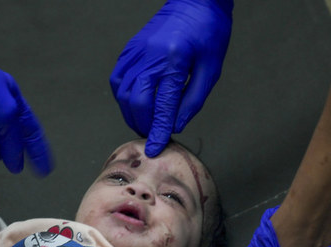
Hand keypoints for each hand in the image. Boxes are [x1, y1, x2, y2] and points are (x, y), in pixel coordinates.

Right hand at [110, 0, 232, 156]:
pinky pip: (118, 80)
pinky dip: (124, 98)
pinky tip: (135, 105)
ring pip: (124, 93)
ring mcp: (136, 51)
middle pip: (137, 102)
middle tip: (153, 135)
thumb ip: (193, 100)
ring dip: (132, 114)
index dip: (157, 130)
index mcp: (174, 60)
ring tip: (145, 123)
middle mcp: (150, 56)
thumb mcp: (211, 69)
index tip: (154, 148)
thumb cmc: (209, 32)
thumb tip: (175, 125)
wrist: (196, 2)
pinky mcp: (130, 49)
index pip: (162, 105)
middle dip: (143, 124)